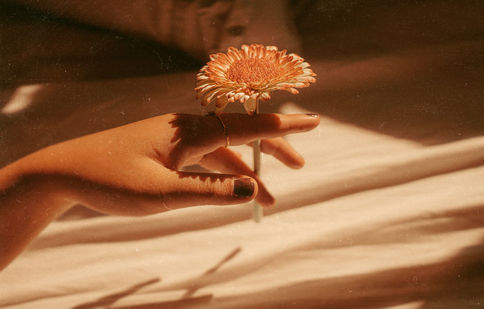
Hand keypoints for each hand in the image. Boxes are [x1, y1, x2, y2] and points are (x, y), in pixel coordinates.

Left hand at [10, 113, 319, 215]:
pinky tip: (233, 190)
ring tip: (269, 199)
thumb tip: (253, 191)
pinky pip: (207, 159)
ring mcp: (178, 139)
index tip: (314, 123)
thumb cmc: (111, 180)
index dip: (283, 127)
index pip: (246, 125)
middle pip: (241, 134)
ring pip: (225, 150)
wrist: (66, 171)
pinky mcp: (169, 150)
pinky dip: (224, 175)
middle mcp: (187, 129)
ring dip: (248, 171)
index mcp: (189, 132)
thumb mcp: (163, 193)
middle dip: (271, 149)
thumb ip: (210, 192)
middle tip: (298, 166)